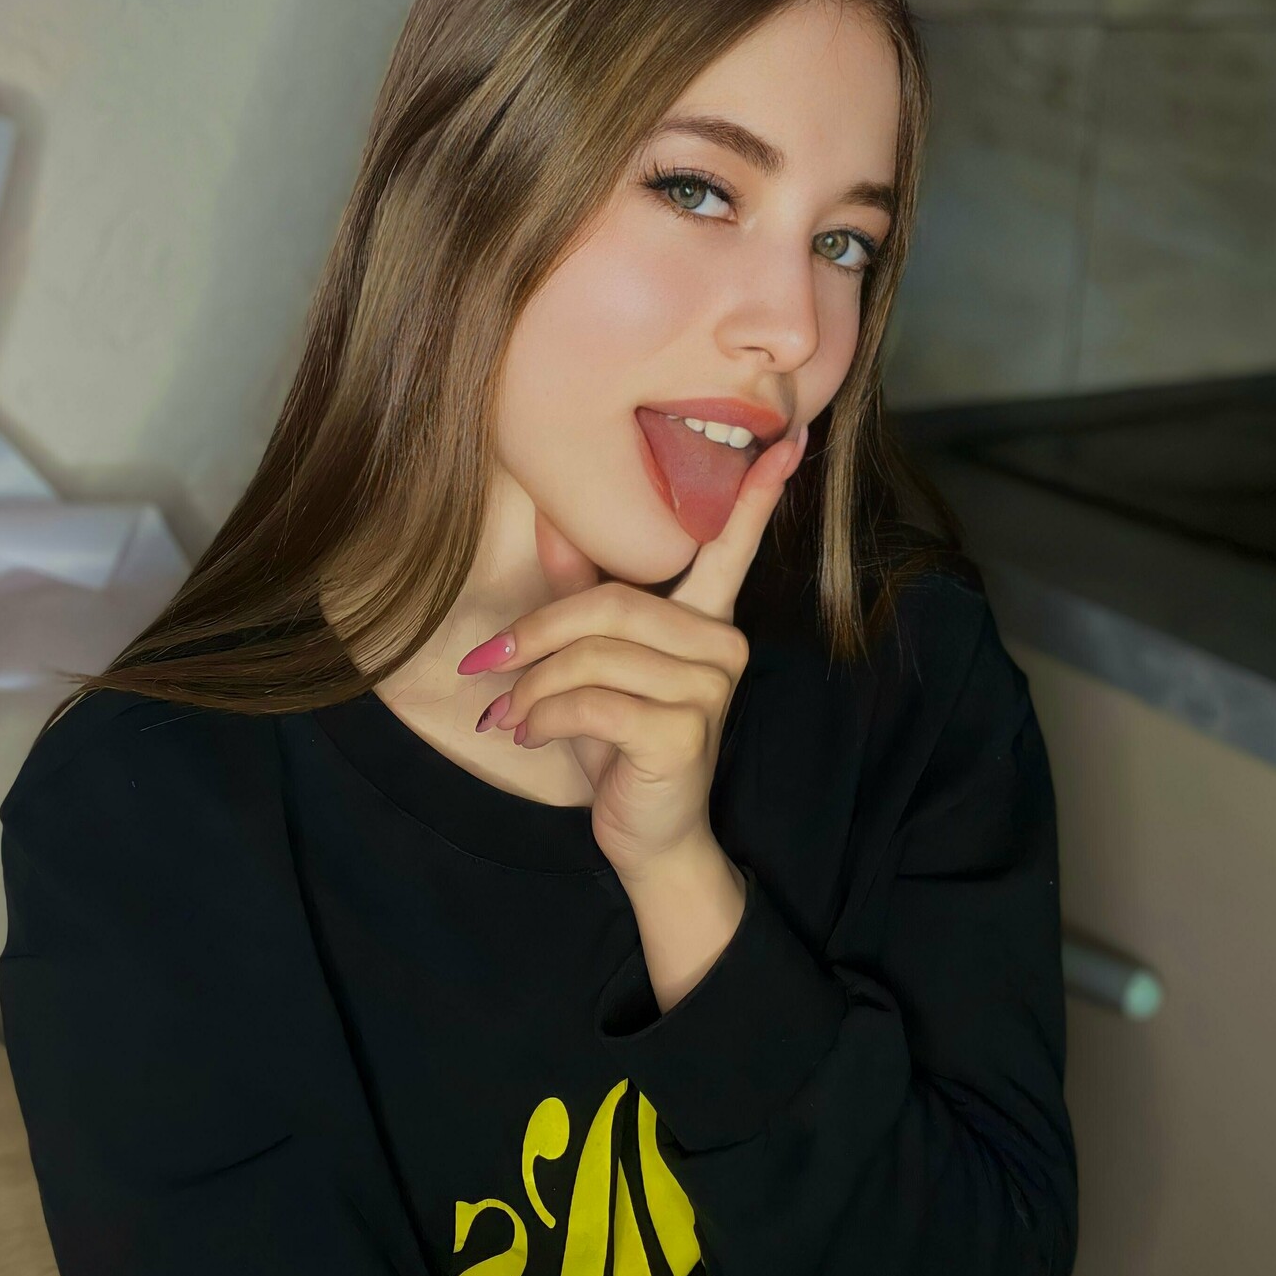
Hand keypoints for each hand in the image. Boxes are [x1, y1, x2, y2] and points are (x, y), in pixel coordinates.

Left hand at [458, 423, 807, 882]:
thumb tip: (549, 516)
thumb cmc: (620, 743)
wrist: (648, 836)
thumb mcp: (592, 663)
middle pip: (611, 605)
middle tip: (486, 662)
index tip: (790, 439)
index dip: (759, 494)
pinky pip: (591, 702)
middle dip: (535, 633)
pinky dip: (543, 716)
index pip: (733, 548)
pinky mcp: (684, 730)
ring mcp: (709, 688)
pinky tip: (528, 735)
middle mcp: (719, 646)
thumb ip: (578, 592)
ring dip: (530, 687)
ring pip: (592, 656)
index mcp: (704, 621)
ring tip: (508, 713)